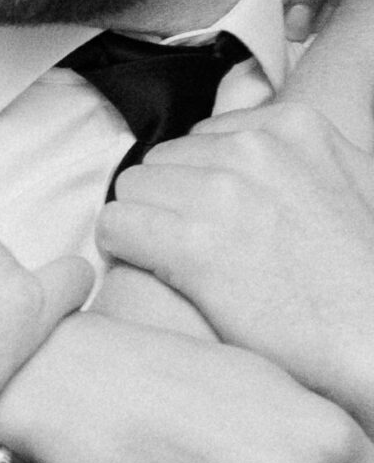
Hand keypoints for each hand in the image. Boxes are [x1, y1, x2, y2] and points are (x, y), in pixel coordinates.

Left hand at [97, 104, 373, 433]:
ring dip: (142, 226)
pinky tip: (149, 271)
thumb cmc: (361, 273)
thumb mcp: (353, 180)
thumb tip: (251, 141)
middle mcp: (253, 150)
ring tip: (173, 262)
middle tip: (191, 245)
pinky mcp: (193, 245)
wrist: (370, 335)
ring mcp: (221, 194)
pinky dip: (121, 250)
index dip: (197, 183)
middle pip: (160, 161)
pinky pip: (115, 226)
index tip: (214, 219)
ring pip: (131, 190)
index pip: (199, 137)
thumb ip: (298, 155)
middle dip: (167, 202)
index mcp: (291, 127)